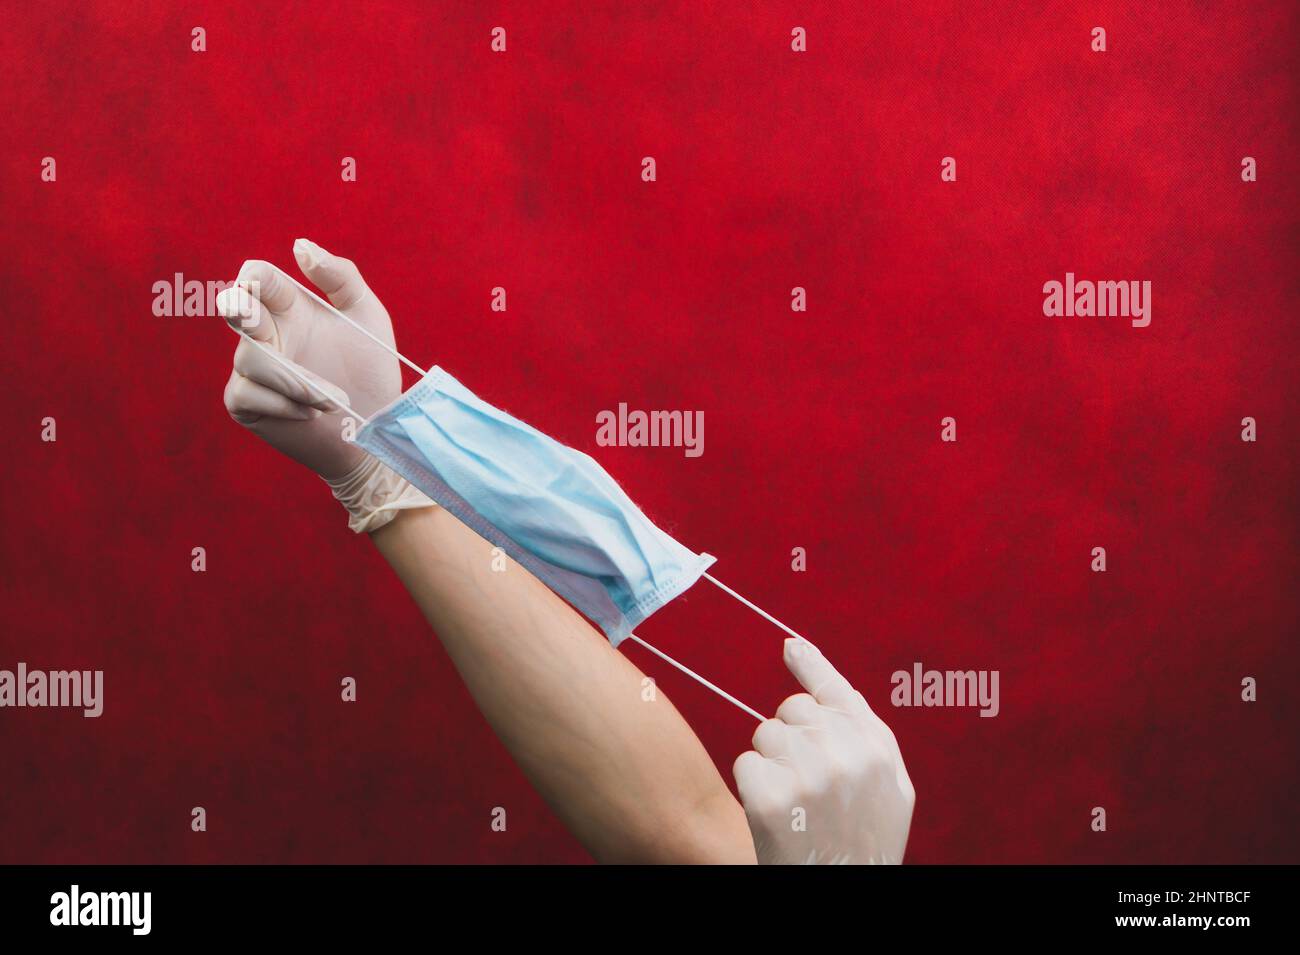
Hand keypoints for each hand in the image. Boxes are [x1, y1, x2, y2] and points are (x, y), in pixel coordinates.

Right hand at [218, 239, 399, 480]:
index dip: (253, 277)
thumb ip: (340, 276)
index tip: (259, 282)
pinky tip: (310, 414)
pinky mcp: (246, 403)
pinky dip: (284, 404)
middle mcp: (266, 333)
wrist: (374, 427)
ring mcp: (252, 368)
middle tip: (248, 313)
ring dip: (298, 383)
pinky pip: (249, 393)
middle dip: (239, 309)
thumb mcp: (367, 316)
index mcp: (289, 306)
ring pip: (253, 361)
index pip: (257, 278)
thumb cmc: (370, 370)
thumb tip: (300, 246)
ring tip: (336, 401)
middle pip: (234, 309)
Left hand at [733, 639, 914, 863]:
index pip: (835, 690)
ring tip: (796, 798)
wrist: (845, 886)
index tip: (789, 646)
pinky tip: (776, 813)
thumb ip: (862, 727)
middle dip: (792, 733)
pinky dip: (754, 785)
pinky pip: (746, 762)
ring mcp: (807, 778)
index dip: (810, 665)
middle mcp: (845, 756)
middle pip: (792, 708)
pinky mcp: (770, 800)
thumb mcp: (889, 785)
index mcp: (877, 748)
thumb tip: (809, 664)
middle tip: (806, 775)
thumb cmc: (864, 837)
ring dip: (772, 759)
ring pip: (766, 732)